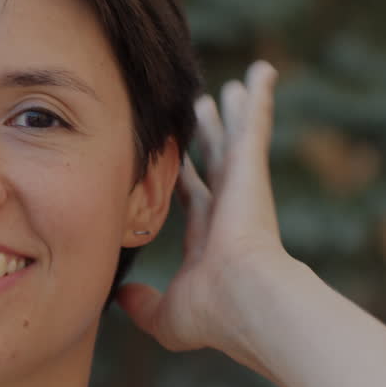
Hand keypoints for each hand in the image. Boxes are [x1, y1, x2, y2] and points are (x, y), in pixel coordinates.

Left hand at [116, 61, 291, 377]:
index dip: (183, 177)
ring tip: (238, 84)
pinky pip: (255, 122)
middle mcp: (229, 207)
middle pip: (216, 160)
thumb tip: (121, 298)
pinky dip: (260, 96)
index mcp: (209, 237)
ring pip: (237, 136)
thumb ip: (142, 305)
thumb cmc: (211, 313)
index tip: (177, 160)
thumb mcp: (165, 314)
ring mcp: (243, 186)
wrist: (244, 300)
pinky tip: (264, 71)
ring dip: (238, 110)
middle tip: (204, 108)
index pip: (193, 196)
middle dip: (210, 135)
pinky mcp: (252, 167)